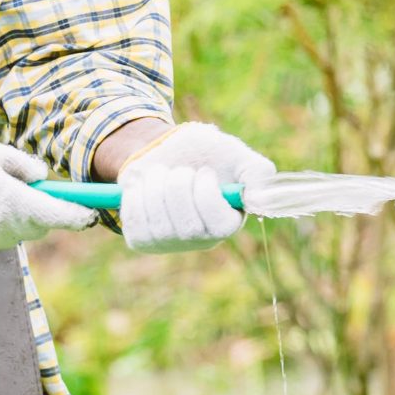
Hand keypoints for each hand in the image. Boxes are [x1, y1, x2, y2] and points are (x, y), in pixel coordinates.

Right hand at [0, 138, 97, 255]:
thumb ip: (25, 166)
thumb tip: (42, 179)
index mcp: (19, 205)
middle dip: (40, 212)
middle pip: (38, 227)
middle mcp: (7, 230)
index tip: (91, 212)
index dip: (81, 215)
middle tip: (29, 191)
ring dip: (13, 219)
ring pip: (13, 234)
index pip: (63, 217)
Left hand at [115, 122, 275, 252]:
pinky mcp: (141, 240)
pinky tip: (145, 188)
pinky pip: (134, 219)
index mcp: (227, 223)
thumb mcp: (234, 153)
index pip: (219, 223)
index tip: (204, 171)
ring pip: (158, 219)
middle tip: (180, 170)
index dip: (206, 192)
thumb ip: (256, 172)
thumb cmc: (203, 153)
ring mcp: (169, 243)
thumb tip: (259, 198)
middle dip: (178, 184)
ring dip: (155, 183)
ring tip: (162, 174)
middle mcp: (200, 240)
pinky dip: (136, 194)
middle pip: (186, 224)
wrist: (162, 151)